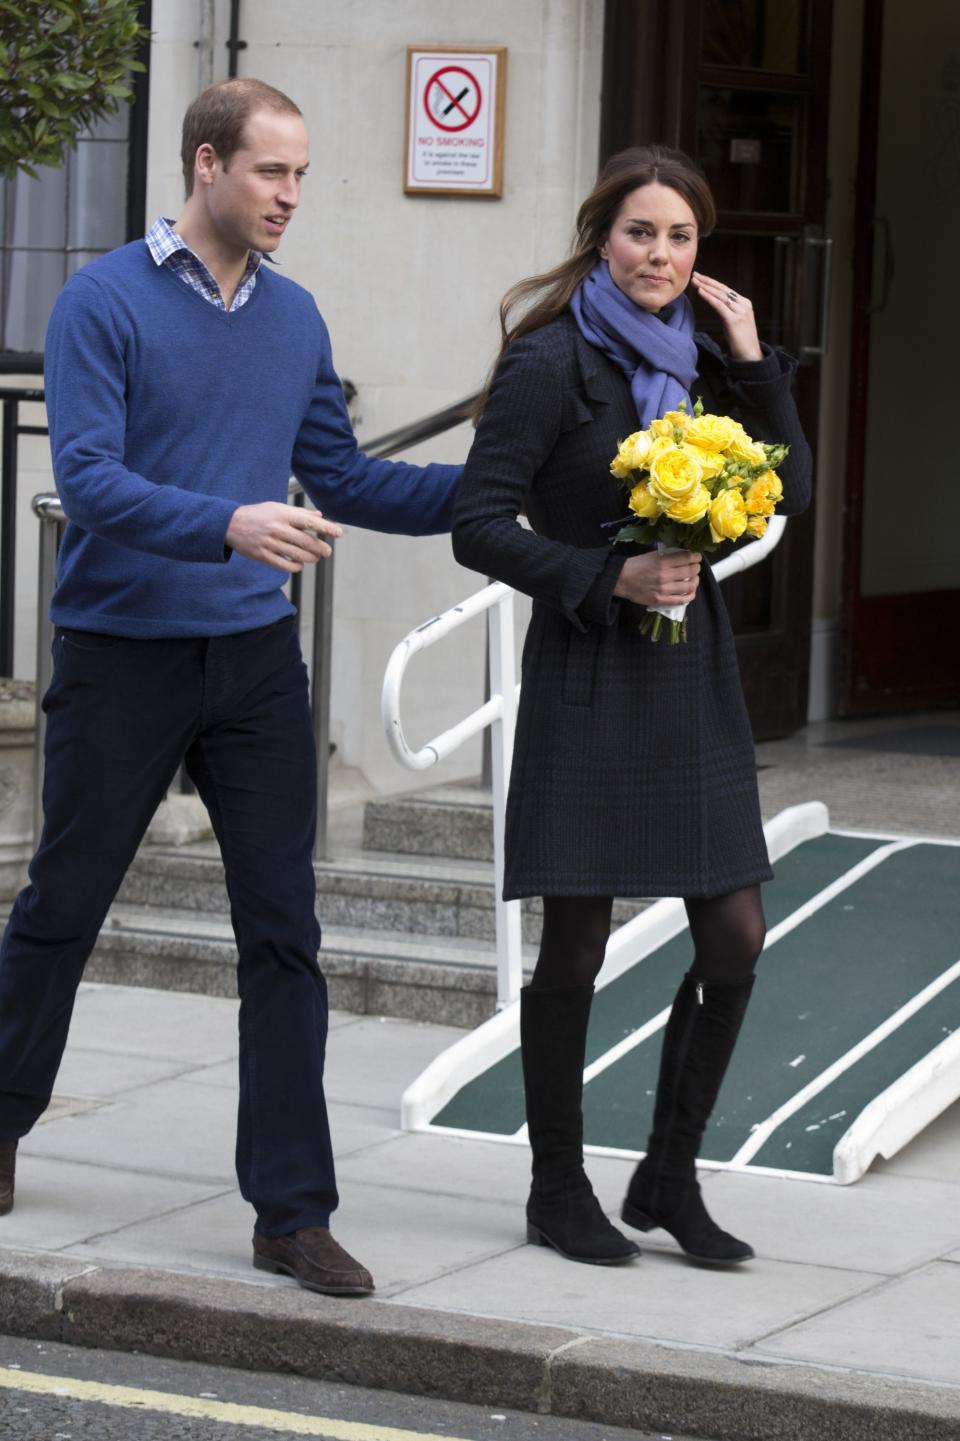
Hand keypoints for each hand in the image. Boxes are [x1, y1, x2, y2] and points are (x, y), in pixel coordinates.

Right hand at [225, 502, 342, 572]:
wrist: (231, 524)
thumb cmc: (257, 514)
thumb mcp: (277, 507)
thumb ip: (299, 513)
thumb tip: (319, 516)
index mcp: (283, 515)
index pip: (310, 522)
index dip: (326, 528)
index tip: (338, 533)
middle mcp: (278, 529)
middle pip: (307, 542)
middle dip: (321, 548)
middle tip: (328, 551)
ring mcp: (270, 543)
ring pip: (298, 555)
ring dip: (311, 558)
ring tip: (315, 557)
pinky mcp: (264, 556)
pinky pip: (285, 565)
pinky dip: (296, 566)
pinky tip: (299, 564)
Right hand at [613, 549, 701, 605]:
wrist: (621, 580)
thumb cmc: (636, 565)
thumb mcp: (652, 555)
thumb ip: (668, 555)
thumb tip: (684, 555)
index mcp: (662, 561)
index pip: (687, 558)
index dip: (696, 557)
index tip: (696, 557)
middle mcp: (665, 575)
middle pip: (691, 571)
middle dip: (696, 568)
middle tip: (695, 567)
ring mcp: (664, 589)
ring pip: (689, 586)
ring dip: (695, 581)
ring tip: (693, 579)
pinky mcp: (661, 600)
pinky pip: (681, 600)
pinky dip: (690, 596)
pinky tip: (690, 592)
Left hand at [691, 272, 762, 360]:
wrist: (750, 355)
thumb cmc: (740, 341)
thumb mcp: (734, 322)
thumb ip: (728, 311)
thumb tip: (716, 304)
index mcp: (744, 303)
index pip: (726, 290)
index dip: (712, 283)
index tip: (701, 278)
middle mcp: (743, 305)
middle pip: (722, 290)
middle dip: (707, 281)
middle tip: (695, 275)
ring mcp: (740, 311)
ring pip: (720, 295)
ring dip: (706, 287)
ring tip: (695, 281)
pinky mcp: (734, 320)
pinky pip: (719, 305)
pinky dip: (709, 297)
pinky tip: (701, 291)